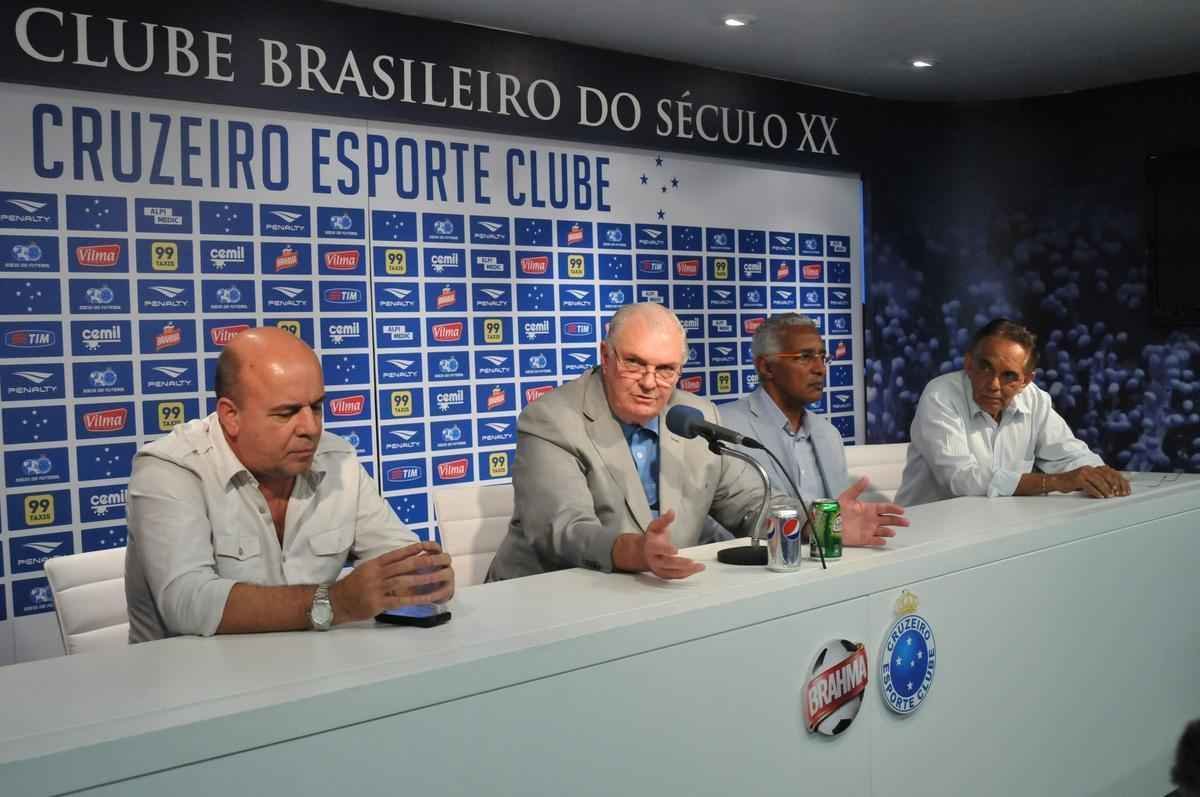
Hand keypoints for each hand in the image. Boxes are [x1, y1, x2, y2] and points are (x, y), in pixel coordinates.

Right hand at [330, 541, 454, 622]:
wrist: (336, 601)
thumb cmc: (353, 585)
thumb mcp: (366, 569)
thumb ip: (383, 566)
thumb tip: (405, 561)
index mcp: (374, 564)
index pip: (397, 554)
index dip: (414, 549)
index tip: (429, 545)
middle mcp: (377, 574)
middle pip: (404, 565)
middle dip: (425, 562)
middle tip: (441, 560)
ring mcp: (377, 588)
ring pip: (404, 581)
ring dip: (424, 579)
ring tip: (439, 577)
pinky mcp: (378, 603)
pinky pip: (401, 600)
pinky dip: (416, 598)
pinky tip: (428, 598)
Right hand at [643, 510, 704, 579]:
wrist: (643, 553)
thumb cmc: (652, 539)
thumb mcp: (656, 527)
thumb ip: (664, 520)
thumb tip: (671, 512)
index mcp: (651, 547)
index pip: (658, 549)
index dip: (666, 550)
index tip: (675, 550)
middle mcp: (654, 559)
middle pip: (667, 564)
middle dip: (680, 563)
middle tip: (692, 562)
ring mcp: (659, 569)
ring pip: (673, 573)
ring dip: (687, 571)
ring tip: (699, 567)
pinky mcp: (664, 574)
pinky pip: (675, 576)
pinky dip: (686, 574)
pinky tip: (695, 570)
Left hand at [836, 478, 908, 546]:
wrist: (827, 523)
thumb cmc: (836, 509)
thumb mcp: (847, 496)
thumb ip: (858, 488)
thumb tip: (866, 477)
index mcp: (868, 508)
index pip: (885, 508)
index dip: (894, 509)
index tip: (902, 510)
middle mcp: (870, 519)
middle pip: (888, 520)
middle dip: (897, 521)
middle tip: (906, 522)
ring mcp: (867, 529)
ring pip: (882, 531)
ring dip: (888, 531)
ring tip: (892, 532)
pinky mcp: (862, 539)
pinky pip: (873, 541)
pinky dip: (879, 541)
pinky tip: (883, 541)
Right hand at [1062, 465, 1130, 498]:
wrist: (1057, 481)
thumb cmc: (1073, 483)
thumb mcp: (1087, 481)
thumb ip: (1098, 482)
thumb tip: (1113, 489)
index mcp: (1093, 468)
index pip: (1110, 473)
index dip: (1119, 480)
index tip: (1124, 489)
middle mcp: (1089, 468)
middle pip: (1106, 475)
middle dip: (1115, 485)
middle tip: (1119, 493)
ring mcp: (1083, 473)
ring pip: (1099, 480)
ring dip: (1106, 489)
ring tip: (1111, 496)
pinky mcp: (1077, 478)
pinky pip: (1089, 486)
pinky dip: (1096, 492)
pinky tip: (1100, 497)